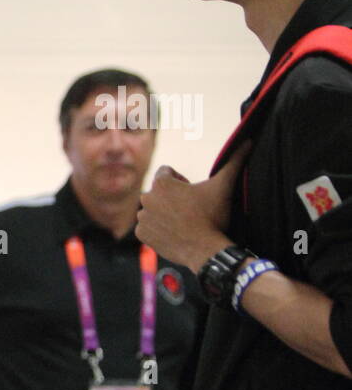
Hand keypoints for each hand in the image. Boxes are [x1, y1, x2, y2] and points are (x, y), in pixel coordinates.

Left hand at [136, 145, 250, 269]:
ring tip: (182, 222)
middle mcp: (146, 198)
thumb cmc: (213, 216)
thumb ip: (234, 161)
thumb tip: (248, 140)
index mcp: (161, 183)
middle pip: (159, 191)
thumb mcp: (224, 186)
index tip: (192, 192)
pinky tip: (173, 232)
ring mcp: (142, 217)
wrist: (204, 249)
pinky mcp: (141, 234)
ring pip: (153, 209)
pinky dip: (157, 229)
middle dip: (171, 197)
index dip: (181, 180)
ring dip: (163, 212)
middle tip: (190, 209)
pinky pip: (147, 227)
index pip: (167, 172)